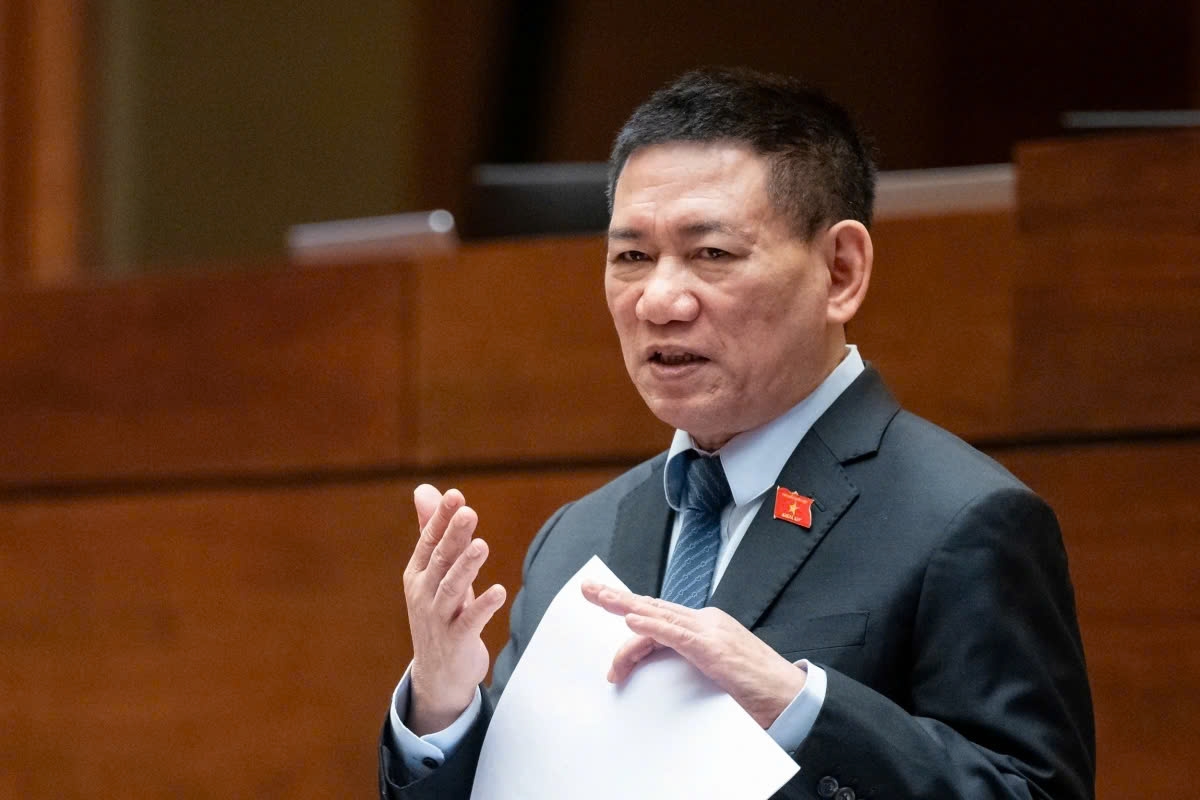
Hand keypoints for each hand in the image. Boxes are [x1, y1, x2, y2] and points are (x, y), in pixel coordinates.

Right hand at [403, 485, 506, 734]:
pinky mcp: (457, 640)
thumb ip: (432, 531)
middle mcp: (424, 594)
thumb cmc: (440, 612)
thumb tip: (425, 489)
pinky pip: (471, 621)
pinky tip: (499, 591)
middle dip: (454, 535)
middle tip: (468, 512)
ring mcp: (438, 618)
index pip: (429, 541)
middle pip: (441, 560)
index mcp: (418, 574)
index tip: (455, 495)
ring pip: (452, 588)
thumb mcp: (434, 572)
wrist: (438, 673)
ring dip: (467, 566)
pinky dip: (484, 606)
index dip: (441, 519)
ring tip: (481, 545)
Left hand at [581, 583, 805, 728]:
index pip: (661, 615)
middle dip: (618, 598)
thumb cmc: (757, 690)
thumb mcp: (717, 671)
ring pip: (658, 616)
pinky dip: (651, 627)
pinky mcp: (713, 649)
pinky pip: (675, 635)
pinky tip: (631, 622)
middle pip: (653, 608)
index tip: (608, 603)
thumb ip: (692, 663)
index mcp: (707, 626)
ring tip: (600, 599)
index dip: (632, 609)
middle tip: (589, 589)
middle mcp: (706, 622)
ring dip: (625, 608)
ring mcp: (710, 632)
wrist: (790, 698)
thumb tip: (664, 670)